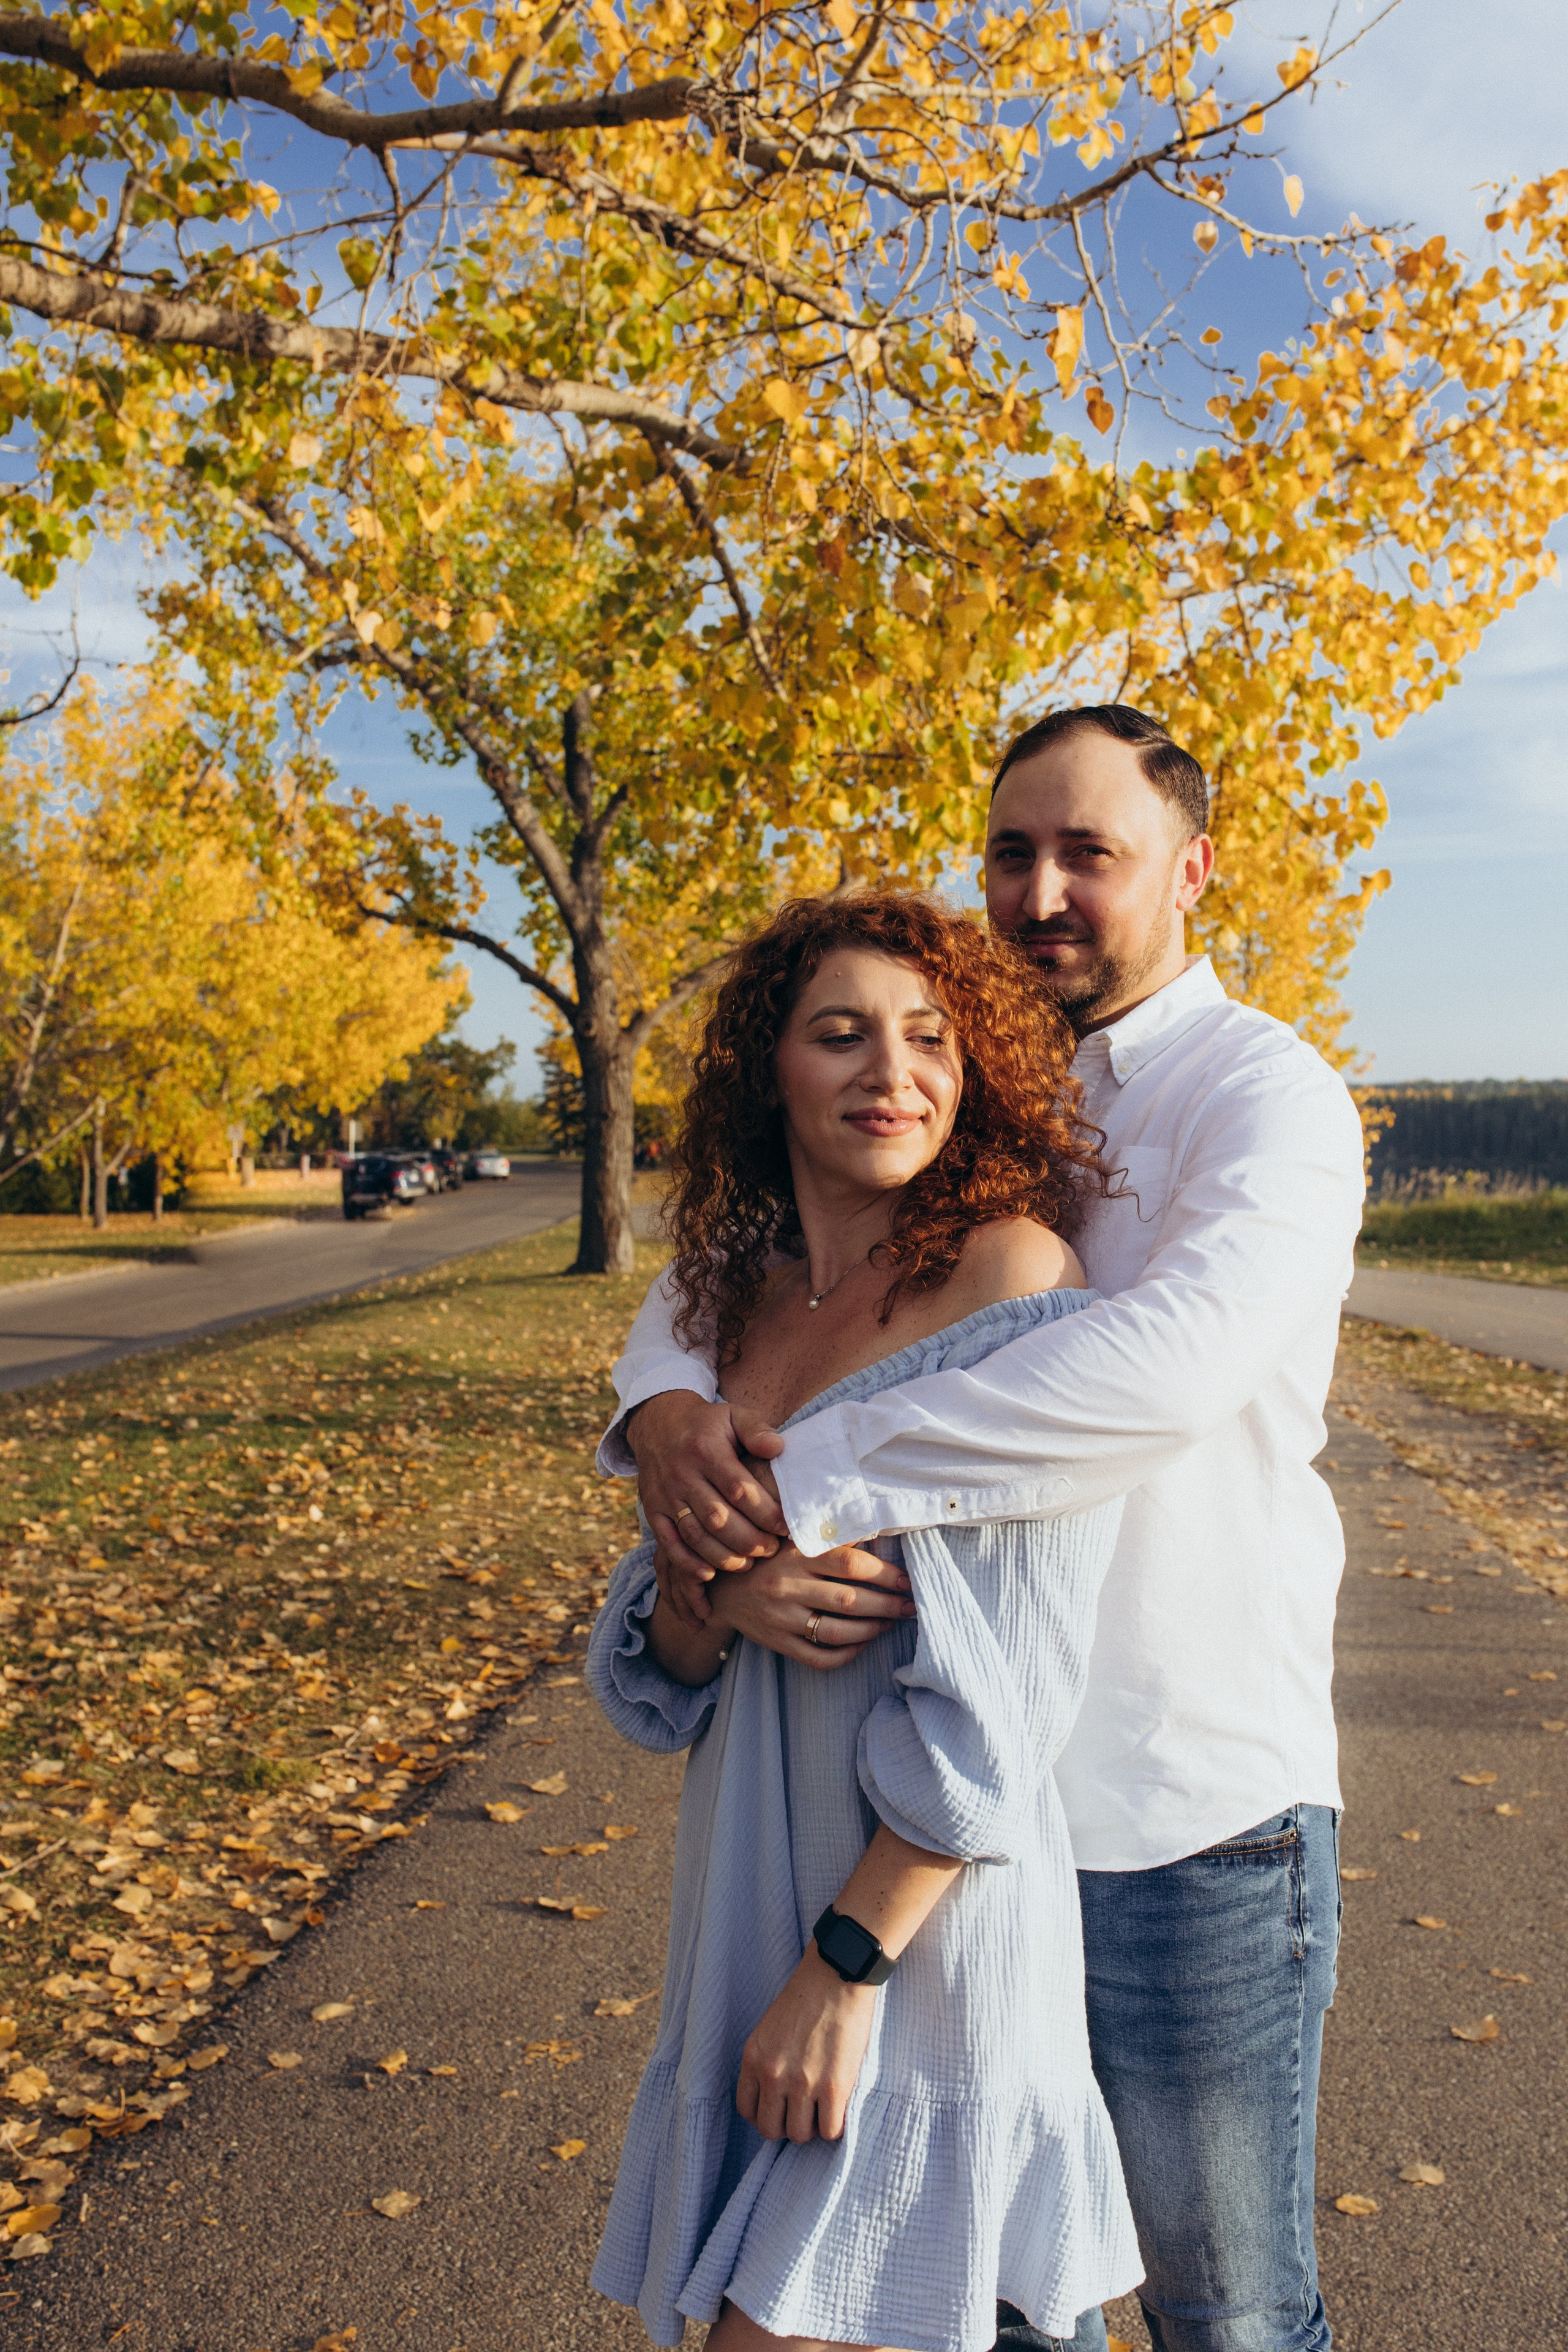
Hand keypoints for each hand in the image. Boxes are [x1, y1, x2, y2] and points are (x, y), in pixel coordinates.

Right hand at [630, 1392, 788, 1573]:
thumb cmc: (706, 1424)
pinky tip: (709, 1574)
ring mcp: (665, 1495)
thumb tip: (778, 1448)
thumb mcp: (733, 1415)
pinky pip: (668, 1544)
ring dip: (724, 1557)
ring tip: (749, 1563)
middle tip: (771, 1549)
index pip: (739, 1489)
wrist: (657, 1424)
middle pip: (718, 1519)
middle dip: (749, 1540)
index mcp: (706, 1450)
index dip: (765, 1513)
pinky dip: (688, 1564)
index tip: (786, 1527)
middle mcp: (682, 1474)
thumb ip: (757, 1430)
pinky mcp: (653, 1511)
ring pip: (695, 1536)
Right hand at [673, 1542, 915, 1665]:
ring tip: (890, 1623)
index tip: (906, 1579)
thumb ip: (827, 1534)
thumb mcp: (790, 1537)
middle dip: (887, 1605)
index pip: (849, 1563)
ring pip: (836, 1631)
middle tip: (911, 1606)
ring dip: (871, 1629)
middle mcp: (788, 1586)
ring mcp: (782, 1618)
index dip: (884, 1572)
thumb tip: (875, 1527)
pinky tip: (862, 1644)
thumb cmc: (767, 1558)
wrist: (721, 1588)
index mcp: (796, 1554)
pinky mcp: (778, 1642)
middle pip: (849, 1600)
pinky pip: (818, 1658)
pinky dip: (846, 1654)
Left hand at [736, 1945, 876, 2141]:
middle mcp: (772, 2075)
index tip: (780, 2108)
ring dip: (811, 2127)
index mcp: (753, 2058)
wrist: (837, 1975)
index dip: (765, 2114)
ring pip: (799, 2135)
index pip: (747, 2110)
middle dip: (786, 2125)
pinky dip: (834, 2126)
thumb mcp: (769, 2029)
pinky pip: (830, 2131)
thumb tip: (775, 2097)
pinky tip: (839, 2108)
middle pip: (770, 2129)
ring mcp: (803, 2083)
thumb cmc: (807, 1997)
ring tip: (822, 2108)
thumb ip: (767, 2062)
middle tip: (802, 2111)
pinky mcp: (834, 2087)